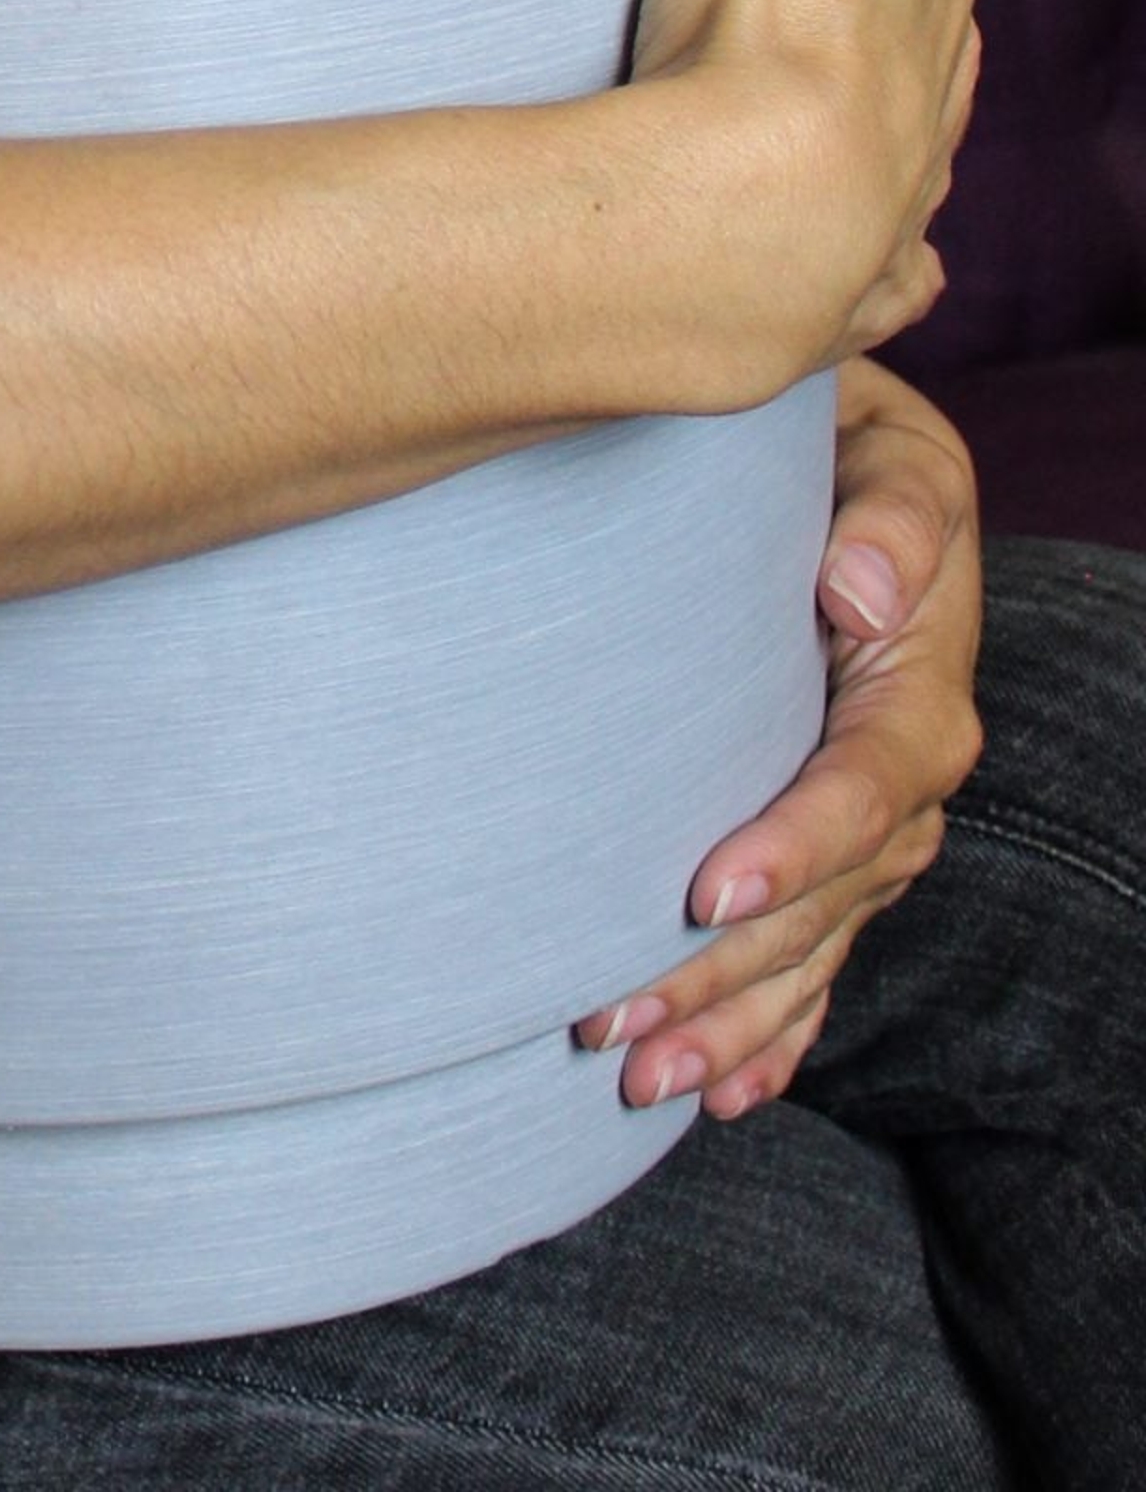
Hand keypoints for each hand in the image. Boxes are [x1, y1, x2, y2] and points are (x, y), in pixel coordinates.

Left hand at [576, 359, 984, 1114]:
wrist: (828, 458)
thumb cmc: (839, 442)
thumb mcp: (886, 447)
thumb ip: (894, 512)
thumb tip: (860, 589)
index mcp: (916, 677)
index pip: (863, 783)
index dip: (795, 847)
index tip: (708, 893)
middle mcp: (899, 769)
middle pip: (826, 898)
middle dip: (728, 972)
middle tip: (618, 1021)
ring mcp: (868, 820)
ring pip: (811, 946)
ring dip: (730, 1020)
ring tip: (638, 1076)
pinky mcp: (829, 844)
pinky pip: (815, 956)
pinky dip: (773, 1030)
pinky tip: (720, 1091)